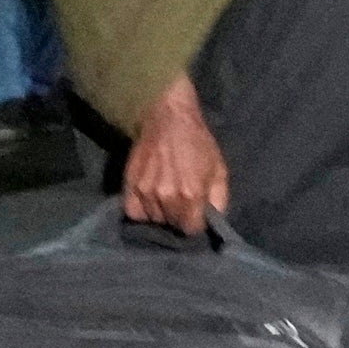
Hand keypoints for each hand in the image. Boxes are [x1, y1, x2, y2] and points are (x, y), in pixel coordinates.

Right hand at [123, 77, 230, 231]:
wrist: (167, 117)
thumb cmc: (197, 142)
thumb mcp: (219, 170)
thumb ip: (219, 201)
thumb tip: (213, 222)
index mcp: (190, 194)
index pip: (191, 230)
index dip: (196, 224)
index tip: (196, 213)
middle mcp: (166, 197)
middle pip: (172, 225)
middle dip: (180, 218)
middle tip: (182, 203)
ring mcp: (145, 192)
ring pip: (153, 220)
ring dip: (161, 214)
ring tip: (166, 199)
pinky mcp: (129, 185)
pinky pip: (133, 213)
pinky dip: (142, 211)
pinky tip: (150, 201)